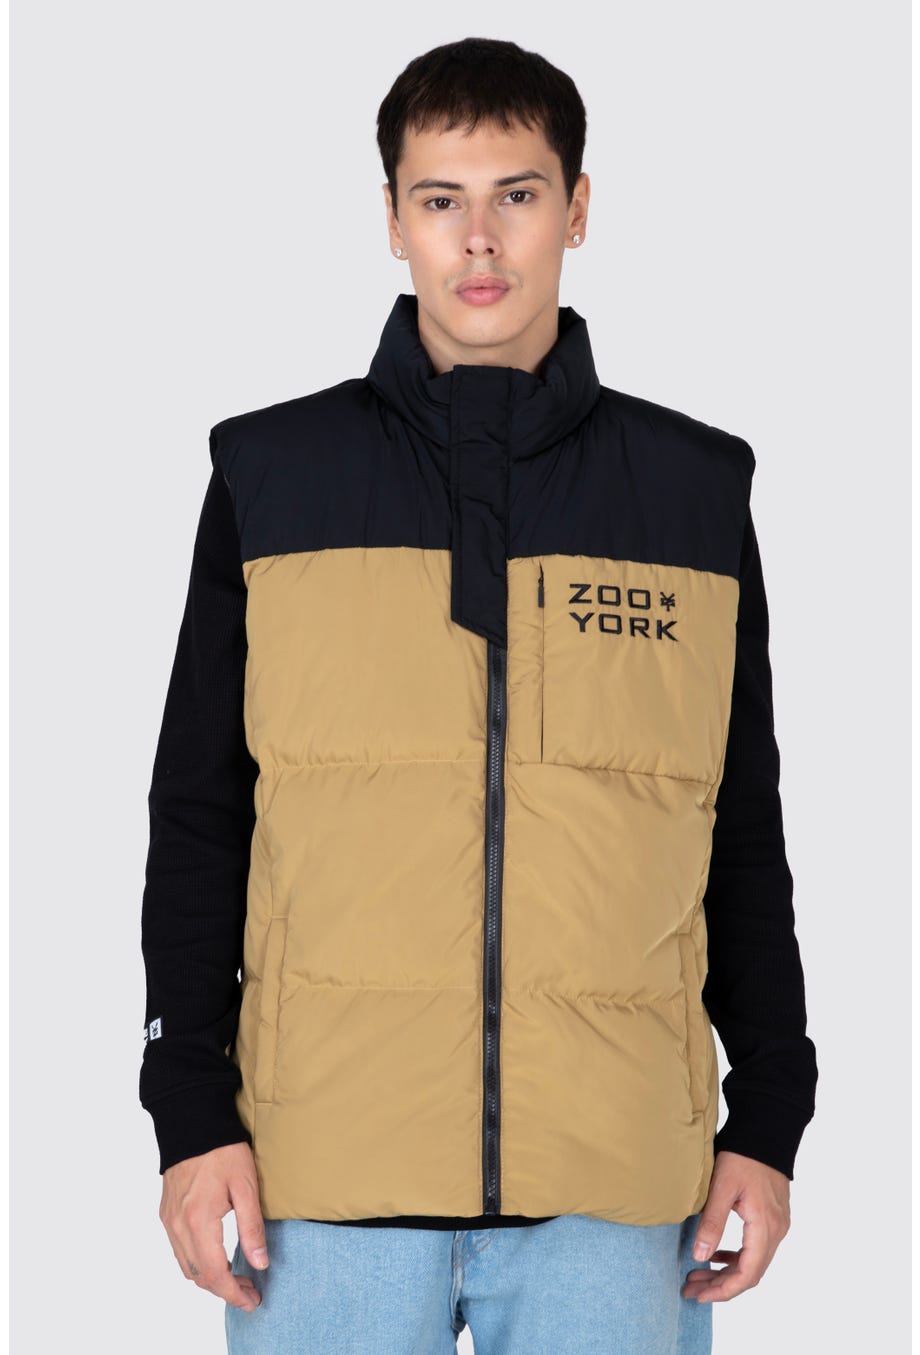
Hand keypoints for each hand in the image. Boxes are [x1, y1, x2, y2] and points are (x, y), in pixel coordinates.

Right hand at [159, 1141, 268, 1311]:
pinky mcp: (166, 1214)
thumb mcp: (246, 1186)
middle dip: (225, 1290)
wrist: (193, 1123)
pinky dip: (197, 1262)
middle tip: (250, 1290)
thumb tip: (259, 1262)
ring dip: (210, 1278)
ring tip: (237, 1276)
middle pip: (198, 1277)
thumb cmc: (223, 1150)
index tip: (252, 1300)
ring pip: (186, 1267)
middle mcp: (178, 1227)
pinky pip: (179, 1251)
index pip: (214, 1274)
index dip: (234, 1294)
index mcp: (198, 1221)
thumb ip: (252, 1227)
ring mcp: (168, 1221)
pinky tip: (217, 1256)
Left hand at [681, 1150, 790, 1303]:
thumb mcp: (722, 1187)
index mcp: (765, 1227)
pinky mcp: (772, 1217)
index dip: (722, 1290)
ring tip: (697, 1274)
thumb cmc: (743, 1155)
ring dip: (726, 1272)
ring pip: (753, 1262)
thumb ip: (712, 1223)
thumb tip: (699, 1256)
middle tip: (690, 1288)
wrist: (766, 1130)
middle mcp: (776, 1231)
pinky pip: (755, 1248)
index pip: (747, 1274)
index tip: (698, 1294)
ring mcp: (777, 1225)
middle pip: (750, 1273)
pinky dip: (735, 1257)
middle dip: (720, 1285)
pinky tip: (716, 1255)